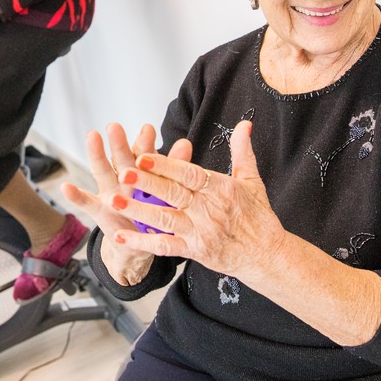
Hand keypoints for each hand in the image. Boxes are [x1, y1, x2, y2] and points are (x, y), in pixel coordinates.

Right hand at [62, 124, 187, 285]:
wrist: (139, 243)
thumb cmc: (154, 212)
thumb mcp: (165, 192)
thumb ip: (174, 168)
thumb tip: (186, 143)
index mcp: (142, 174)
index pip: (144, 156)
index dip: (145, 143)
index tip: (148, 128)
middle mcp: (124, 180)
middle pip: (122, 160)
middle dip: (119, 143)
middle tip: (115, 126)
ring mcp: (110, 194)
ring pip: (103, 172)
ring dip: (97, 154)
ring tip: (92, 136)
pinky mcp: (100, 211)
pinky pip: (87, 203)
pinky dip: (76, 196)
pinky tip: (65, 187)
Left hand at [104, 121, 287, 282]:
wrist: (267, 256)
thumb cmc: (258, 217)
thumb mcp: (252, 181)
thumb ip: (242, 151)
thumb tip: (244, 124)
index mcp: (220, 189)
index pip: (189, 174)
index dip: (166, 165)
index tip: (144, 156)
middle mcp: (208, 210)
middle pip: (173, 194)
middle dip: (146, 183)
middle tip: (122, 173)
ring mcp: (200, 232)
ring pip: (164, 220)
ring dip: (137, 210)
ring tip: (113, 201)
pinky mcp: (195, 251)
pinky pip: (165, 246)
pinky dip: (142, 242)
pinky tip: (120, 235)